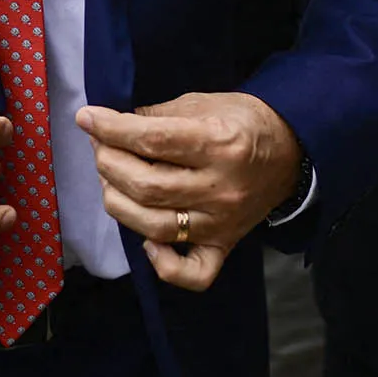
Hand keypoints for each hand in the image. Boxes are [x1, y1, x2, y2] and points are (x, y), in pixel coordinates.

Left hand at [77, 92, 301, 291]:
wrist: (291, 150)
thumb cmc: (242, 121)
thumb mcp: (201, 103)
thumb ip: (156, 116)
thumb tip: (111, 126)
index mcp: (218, 143)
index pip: (152, 140)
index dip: (111, 129)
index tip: (87, 118)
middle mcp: (220, 187)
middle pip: (146, 186)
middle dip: (109, 163)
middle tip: (100, 146)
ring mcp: (222, 222)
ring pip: (155, 226)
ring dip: (118, 202)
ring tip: (111, 180)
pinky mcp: (225, 245)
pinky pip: (193, 273)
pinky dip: (163, 264)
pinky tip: (146, 241)